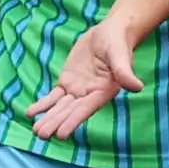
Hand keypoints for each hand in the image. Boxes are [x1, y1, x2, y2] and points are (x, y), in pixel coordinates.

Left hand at [29, 20, 141, 141]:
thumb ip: (125, 72)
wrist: (109, 32)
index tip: (61, 135)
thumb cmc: (118, 42)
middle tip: (41, 135)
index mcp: (103, 92)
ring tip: (36, 131)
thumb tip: (137, 87)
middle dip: (56, 122)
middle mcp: (90, 95)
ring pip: (60, 106)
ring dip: (48, 118)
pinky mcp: (68, 81)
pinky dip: (43, 104)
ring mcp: (78, 89)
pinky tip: (31, 113)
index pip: (86, 109)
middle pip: (70, 111)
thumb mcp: (120, 55)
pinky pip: (54, 96)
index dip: (73, 121)